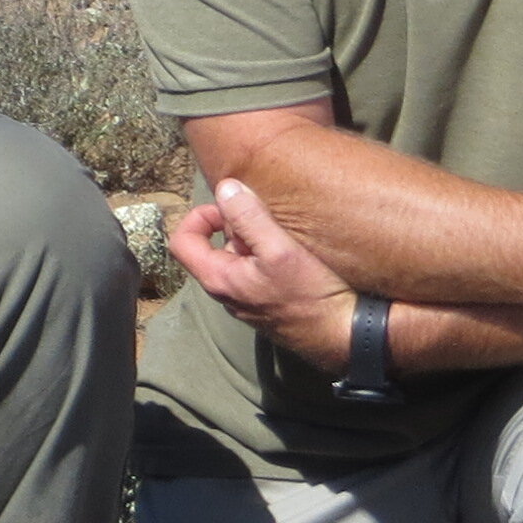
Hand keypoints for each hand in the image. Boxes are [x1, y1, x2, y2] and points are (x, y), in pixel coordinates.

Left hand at [166, 177, 358, 372]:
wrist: (340, 335)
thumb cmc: (310, 295)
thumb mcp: (280, 249)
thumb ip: (249, 218)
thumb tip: (225, 187)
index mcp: (218, 279)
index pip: (182, 242)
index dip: (199, 217)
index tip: (229, 207)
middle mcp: (225, 292)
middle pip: (212, 245)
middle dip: (237, 226)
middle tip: (269, 223)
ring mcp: (244, 298)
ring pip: (237, 256)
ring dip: (255, 240)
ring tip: (286, 240)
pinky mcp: (264, 301)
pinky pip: (254, 269)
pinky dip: (266, 255)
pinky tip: (293, 256)